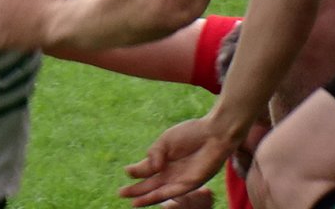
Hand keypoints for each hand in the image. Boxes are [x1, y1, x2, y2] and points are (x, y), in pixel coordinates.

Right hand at [121, 115, 240, 204]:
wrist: (214, 133)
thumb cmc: (192, 133)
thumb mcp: (166, 140)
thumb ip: (154, 153)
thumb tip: (148, 168)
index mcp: (164, 158)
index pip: (147, 169)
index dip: (136, 171)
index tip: (126, 171)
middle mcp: (171, 171)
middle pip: (150, 183)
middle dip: (136, 189)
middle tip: (121, 193)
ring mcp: (179, 179)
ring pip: (158, 191)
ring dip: (144, 197)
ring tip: (130, 200)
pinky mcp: (189, 184)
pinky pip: (171, 192)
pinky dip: (158, 197)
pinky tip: (147, 198)